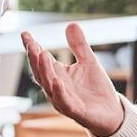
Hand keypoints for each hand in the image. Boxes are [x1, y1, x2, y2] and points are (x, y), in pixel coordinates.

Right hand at [23, 22, 125, 136]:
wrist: (112, 112)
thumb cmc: (97, 89)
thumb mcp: (89, 62)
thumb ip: (78, 45)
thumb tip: (71, 24)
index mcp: (57, 76)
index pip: (41, 60)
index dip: (32, 48)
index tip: (25, 34)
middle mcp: (56, 88)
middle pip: (40, 72)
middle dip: (34, 58)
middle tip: (30, 43)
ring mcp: (64, 100)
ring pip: (49, 85)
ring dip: (44, 71)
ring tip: (42, 54)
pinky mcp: (75, 111)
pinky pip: (64, 101)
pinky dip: (59, 91)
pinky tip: (56, 80)